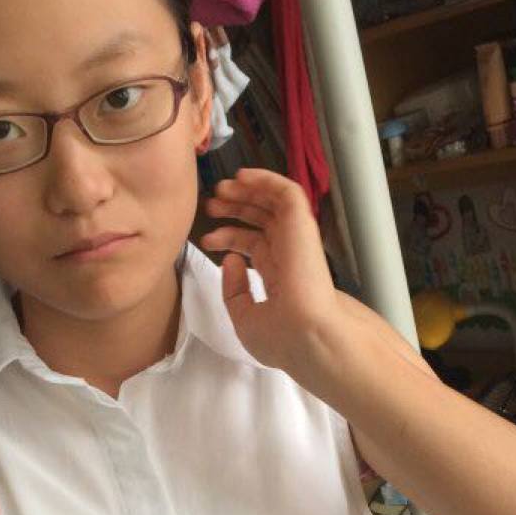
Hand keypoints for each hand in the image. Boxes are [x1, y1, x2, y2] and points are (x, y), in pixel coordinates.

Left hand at [198, 168, 339, 377]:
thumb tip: (230, 258)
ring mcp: (296, 238)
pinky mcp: (302, 224)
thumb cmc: (282, 338)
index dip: (229, 237)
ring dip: (247, 190)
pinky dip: (266, 179)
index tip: (207, 239)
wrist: (308, 336)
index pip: (254, 245)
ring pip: (273, 202)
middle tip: (210, 205)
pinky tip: (243, 176)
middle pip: (261, 220)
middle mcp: (289, 254)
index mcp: (279, 277)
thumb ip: (234, 290)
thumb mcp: (244, 318)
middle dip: (235, 209)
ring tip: (221, 188)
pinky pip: (286, 191)